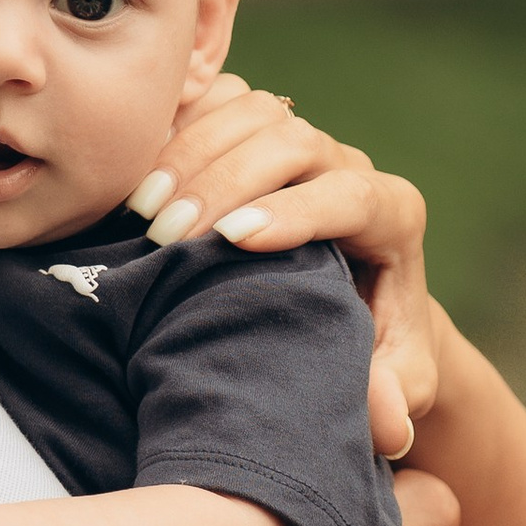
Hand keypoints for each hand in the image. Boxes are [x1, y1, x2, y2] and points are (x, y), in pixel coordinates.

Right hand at [146, 71, 432, 454]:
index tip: (236, 239)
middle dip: (226, 182)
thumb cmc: (371, 352)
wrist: (353, 308)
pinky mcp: (253, 132)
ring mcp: (297, 141)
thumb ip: (391, 400)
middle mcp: (346, 166)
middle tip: (166, 235)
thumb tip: (389, 426)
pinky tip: (133, 168)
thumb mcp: (392, 384)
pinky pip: (216, 99)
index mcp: (391, 216)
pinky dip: (175, 124)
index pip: (350, 195)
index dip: (294, 212)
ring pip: (251, 110)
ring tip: (143, 208)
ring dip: (192, 152)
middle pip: (291, 140)